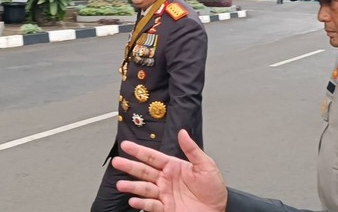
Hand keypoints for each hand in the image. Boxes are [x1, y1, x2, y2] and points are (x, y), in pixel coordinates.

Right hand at [112, 130, 227, 211]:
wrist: (219, 210)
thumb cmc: (214, 189)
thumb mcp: (206, 165)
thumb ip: (192, 150)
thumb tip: (183, 133)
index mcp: (174, 167)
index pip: (153, 156)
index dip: (139, 151)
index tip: (126, 145)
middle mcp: (166, 180)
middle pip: (144, 171)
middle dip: (129, 166)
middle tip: (117, 161)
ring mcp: (164, 195)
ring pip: (144, 188)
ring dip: (132, 186)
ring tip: (121, 184)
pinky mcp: (166, 209)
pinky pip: (151, 205)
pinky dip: (142, 203)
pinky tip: (134, 200)